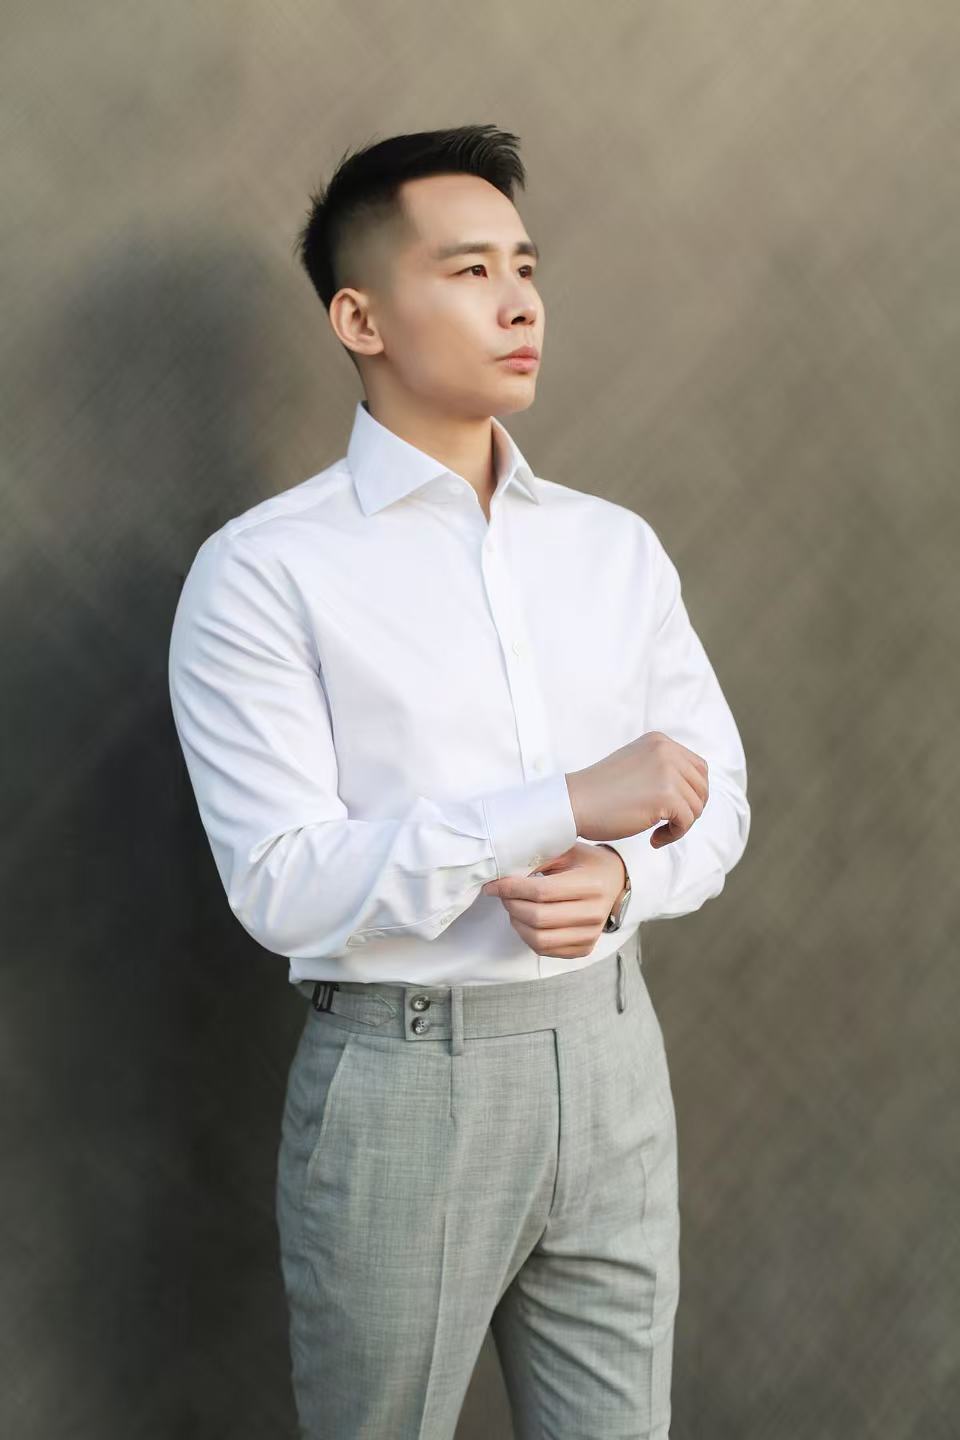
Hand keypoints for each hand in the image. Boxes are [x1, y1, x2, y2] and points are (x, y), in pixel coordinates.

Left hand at [480, 840, 627, 958]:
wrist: (616, 883)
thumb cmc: (587, 864)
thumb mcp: (566, 851)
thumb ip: (538, 860)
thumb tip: (503, 874)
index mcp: (592, 886)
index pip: (542, 892)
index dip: (511, 889)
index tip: (494, 885)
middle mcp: (594, 914)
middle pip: (538, 917)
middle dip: (512, 905)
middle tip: (503, 894)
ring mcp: (590, 935)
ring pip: (539, 939)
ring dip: (517, 923)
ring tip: (514, 907)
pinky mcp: (584, 949)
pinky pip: (545, 950)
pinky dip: (528, 936)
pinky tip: (526, 920)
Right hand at [565, 730, 708, 847]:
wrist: (573, 804)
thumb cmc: (599, 792)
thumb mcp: (635, 765)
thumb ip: (662, 768)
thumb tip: (695, 789)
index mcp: (660, 741)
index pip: (698, 768)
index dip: (691, 793)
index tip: (672, 810)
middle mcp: (667, 750)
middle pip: (702, 786)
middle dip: (690, 809)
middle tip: (668, 824)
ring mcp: (667, 772)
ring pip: (696, 806)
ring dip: (680, 825)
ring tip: (657, 832)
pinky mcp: (666, 795)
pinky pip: (687, 822)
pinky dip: (674, 835)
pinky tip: (653, 839)